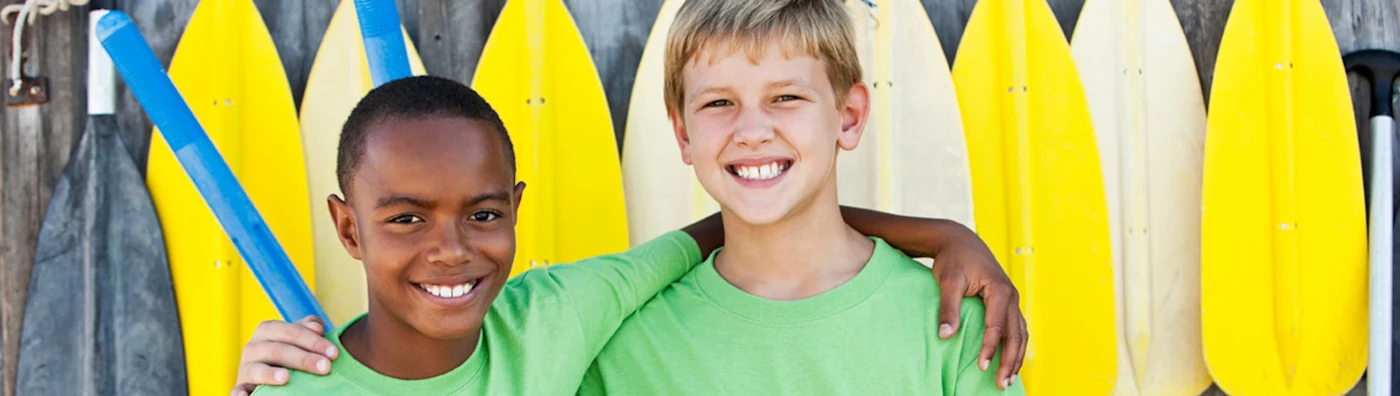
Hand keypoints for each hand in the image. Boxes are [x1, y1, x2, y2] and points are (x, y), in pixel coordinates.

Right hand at [230, 316, 339, 395]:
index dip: (313, 341)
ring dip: (270, 374)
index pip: (290, 331)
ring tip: (286, 378)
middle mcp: (253, 347)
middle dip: (303, 358)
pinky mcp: (241, 387)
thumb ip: (308, 329)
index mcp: (267, 330)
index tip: (334, 353)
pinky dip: (240, 394)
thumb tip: (316, 327)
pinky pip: (237, 391)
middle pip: (277, 350)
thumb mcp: (300, 338)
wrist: (272, 370)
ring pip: (256, 369)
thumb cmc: (293, 352)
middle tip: (326, 367)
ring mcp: (245, 368)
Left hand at [930, 231, 1025, 389]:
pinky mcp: (1008, 302)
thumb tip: (946, 335)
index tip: (982, 367)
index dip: (990, 348)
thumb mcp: (948, 281)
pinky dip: (1016, 346)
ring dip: (1016, 357)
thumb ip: (948, 307)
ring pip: (1021, 333)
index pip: (997, 326)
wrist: (960, 241)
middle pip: (1016, 334)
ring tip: (1008, 380)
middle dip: (1010, 361)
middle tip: (1001, 384)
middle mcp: (1012, 295)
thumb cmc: (953, 260)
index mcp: (1000, 290)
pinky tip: (1010, 361)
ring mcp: (1013, 299)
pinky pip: (1017, 328)